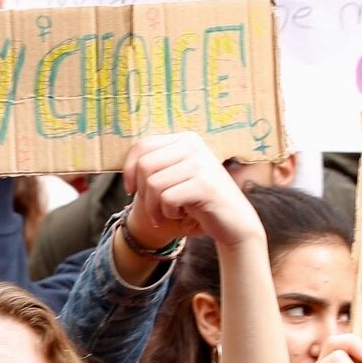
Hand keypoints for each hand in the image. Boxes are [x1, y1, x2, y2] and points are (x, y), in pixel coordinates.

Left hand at [122, 132, 255, 251]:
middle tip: (155, 209)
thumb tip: (126, 167)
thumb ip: (158, 166)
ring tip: (169, 213)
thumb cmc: (200, 202)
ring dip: (155, 207)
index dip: (129, 170)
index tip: (131, 190)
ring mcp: (200, 163)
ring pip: (153, 184)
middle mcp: (193, 145)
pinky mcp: (204, 185)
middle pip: (145, 165)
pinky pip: (167, 199)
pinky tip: (182, 215)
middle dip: (143, 193)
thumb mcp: (177, 178)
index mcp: (185, 139)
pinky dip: (168, 213)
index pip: (142, 145)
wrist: (235, 223)